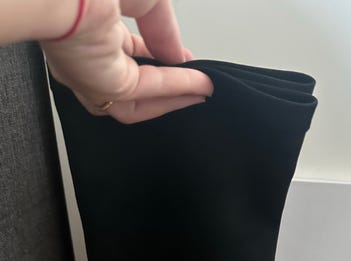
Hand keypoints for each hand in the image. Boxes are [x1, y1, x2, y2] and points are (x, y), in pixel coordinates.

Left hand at [42, 0, 212, 122]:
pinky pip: (146, 93)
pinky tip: (198, 86)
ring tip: (202, 92)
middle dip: (167, 87)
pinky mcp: (103, 86)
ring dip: (173, 97)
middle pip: (132, 85)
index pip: (129, 52)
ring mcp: (92, 75)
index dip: (159, 59)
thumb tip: (180, 58)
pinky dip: (175, 90)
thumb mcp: (146, 0)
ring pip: (138, 100)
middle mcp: (87, 54)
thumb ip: (164, 31)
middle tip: (197, 85)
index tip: (186, 62)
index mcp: (90, 26)